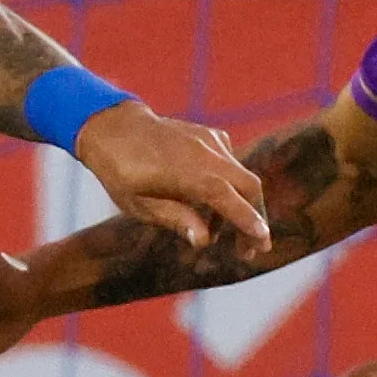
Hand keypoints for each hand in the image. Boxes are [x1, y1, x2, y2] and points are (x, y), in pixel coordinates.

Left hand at [73, 100, 268, 252]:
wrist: (114, 128)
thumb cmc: (121, 172)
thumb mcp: (140, 204)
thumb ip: (176, 219)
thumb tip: (205, 240)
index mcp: (189, 174)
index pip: (230, 199)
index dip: (249, 221)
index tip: (262, 243)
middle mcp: (206, 154)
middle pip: (249, 186)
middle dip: (256, 217)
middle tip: (250, 249)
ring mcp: (210, 141)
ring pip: (241, 175)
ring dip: (241, 204)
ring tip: (218, 232)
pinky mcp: (209, 135)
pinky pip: (230, 162)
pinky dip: (230, 183)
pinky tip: (210, 199)